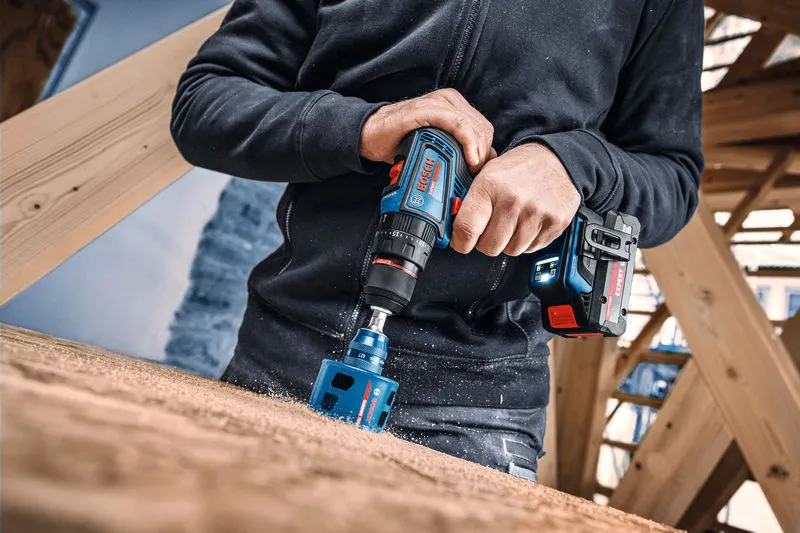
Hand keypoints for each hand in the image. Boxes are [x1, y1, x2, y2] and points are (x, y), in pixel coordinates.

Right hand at [360, 89, 495, 173]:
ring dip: (478, 151)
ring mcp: (438, 103)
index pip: (484, 129)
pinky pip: (457, 124)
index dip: (486, 153)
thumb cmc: (400, 142)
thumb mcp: (434, 146)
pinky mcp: (427, 109)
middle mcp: (449, 101)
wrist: (370, 135)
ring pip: (474, 126)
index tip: (479, 174)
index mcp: (454, 107)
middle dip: (483, 155)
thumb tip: (477, 169)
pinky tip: (468, 159)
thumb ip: (454, 151)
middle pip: (483, 129)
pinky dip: (468, 142)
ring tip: (469, 170)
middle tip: (473, 175)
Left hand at [451, 143, 579, 255]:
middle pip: (489, 247)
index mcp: (489, 186)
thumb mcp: (486, 174)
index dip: (460, 242)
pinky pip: (532, 249)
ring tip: (513, 221)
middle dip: (486, 242)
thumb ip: (469, 202)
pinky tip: (528, 222)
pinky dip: (528, 241)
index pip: (466, 229)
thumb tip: (452, 228)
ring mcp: (536, 212)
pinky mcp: (555, 222)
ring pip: (511, 250)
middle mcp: (513, 200)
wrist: (556, 158)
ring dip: (508, 242)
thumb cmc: (517, 169)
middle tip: (491, 228)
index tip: (461, 242)